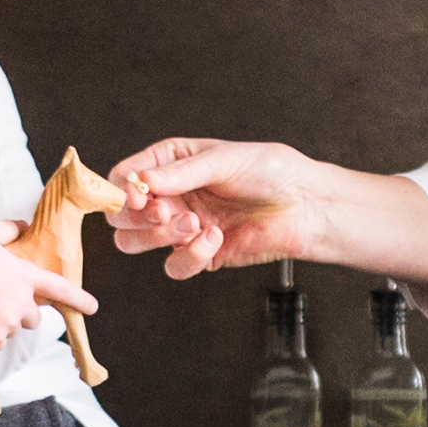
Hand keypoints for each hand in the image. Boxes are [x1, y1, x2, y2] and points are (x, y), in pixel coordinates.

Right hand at [0, 218, 94, 349]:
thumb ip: (10, 228)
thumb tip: (23, 226)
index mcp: (25, 275)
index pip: (60, 288)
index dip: (79, 299)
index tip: (93, 307)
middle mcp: (23, 301)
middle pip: (33, 317)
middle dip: (20, 312)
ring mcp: (9, 321)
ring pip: (12, 330)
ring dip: (1, 323)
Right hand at [109, 136, 378, 282]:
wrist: (305, 206)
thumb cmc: (271, 172)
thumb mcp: (224, 160)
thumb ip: (180, 172)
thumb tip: (141, 180)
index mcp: (171, 164)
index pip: (124, 177)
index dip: (122, 189)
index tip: (138, 195)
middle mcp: (171, 196)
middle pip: (122, 216)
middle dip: (137, 216)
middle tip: (162, 212)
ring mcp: (181, 227)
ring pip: (136, 243)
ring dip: (158, 237)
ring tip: (191, 224)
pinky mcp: (199, 254)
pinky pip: (174, 266)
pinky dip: (190, 255)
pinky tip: (214, 238)